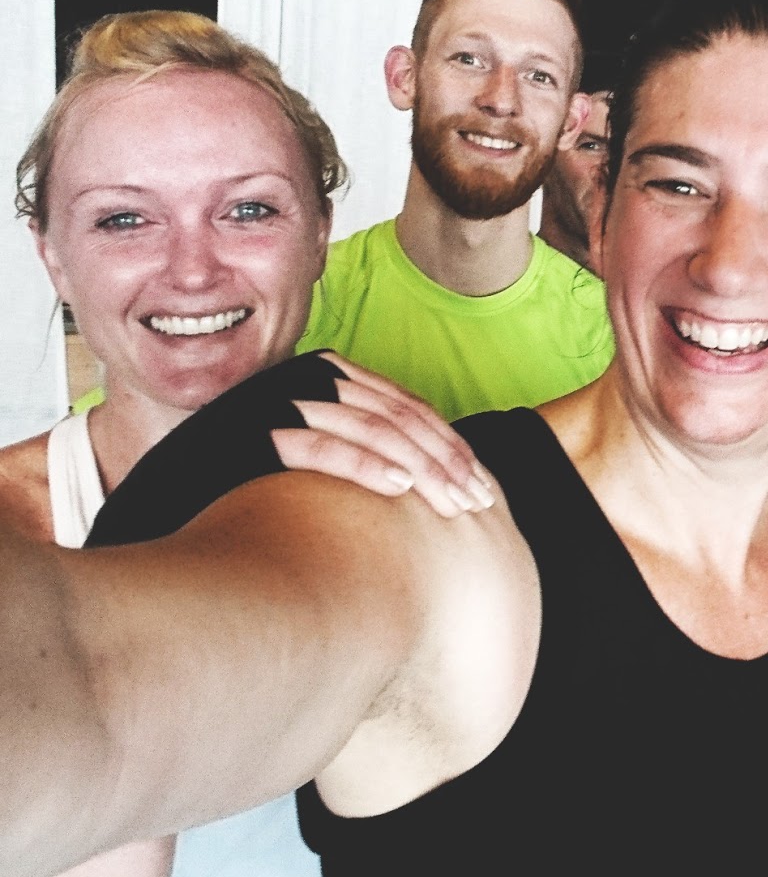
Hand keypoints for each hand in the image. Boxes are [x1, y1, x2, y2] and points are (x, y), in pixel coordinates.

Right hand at [270, 354, 495, 518]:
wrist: (177, 476)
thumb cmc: (257, 468)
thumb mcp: (318, 442)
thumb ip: (362, 443)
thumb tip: (421, 475)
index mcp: (330, 374)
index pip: (407, 407)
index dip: (449, 444)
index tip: (480, 483)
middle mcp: (311, 379)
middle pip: (400, 419)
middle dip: (446, 461)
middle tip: (477, 502)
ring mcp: (285, 401)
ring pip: (374, 430)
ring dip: (422, 468)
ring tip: (453, 502)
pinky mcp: (259, 430)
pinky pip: (324, 445)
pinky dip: (367, 466)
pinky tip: (401, 490)